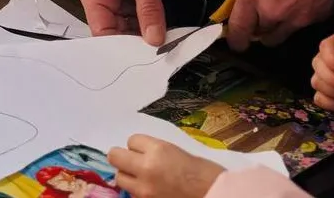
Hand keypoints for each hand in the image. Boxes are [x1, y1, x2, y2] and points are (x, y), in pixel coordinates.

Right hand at [79, 0, 171, 45]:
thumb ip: (149, 8)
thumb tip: (154, 38)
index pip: (102, 31)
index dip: (120, 46)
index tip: (142, 56)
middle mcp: (103, 3)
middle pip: (116, 34)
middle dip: (136, 43)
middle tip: (157, 54)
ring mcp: (118, 4)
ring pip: (130, 30)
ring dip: (146, 37)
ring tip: (163, 46)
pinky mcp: (132, 4)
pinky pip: (140, 22)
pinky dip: (151, 28)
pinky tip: (163, 35)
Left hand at [109, 135, 224, 197]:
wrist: (218, 195)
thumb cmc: (206, 174)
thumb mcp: (178, 153)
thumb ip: (156, 152)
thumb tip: (139, 154)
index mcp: (158, 150)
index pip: (131, 140)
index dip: (139, 146)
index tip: (147, 151)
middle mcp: (146, 168)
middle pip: (115, 156)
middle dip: (123, 158)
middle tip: (134, 162)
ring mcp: (144, 189)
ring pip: (120, 177)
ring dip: (129, 176)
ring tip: (144, 179)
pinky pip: (132, 194)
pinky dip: (138, 192)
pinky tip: (152, 191)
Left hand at [226, 0, 333, 50]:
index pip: (238, 28)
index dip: (236, 38)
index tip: (236, 40)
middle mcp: (269, 12)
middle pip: (260, 35)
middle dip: (258, 29)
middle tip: (260, 19)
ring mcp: (293, 19)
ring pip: (280, 36)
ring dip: (276, 30)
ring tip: (280, 15)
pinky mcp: (314, 20)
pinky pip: (301, 26)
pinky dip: (298, 20)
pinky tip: (302, 6)